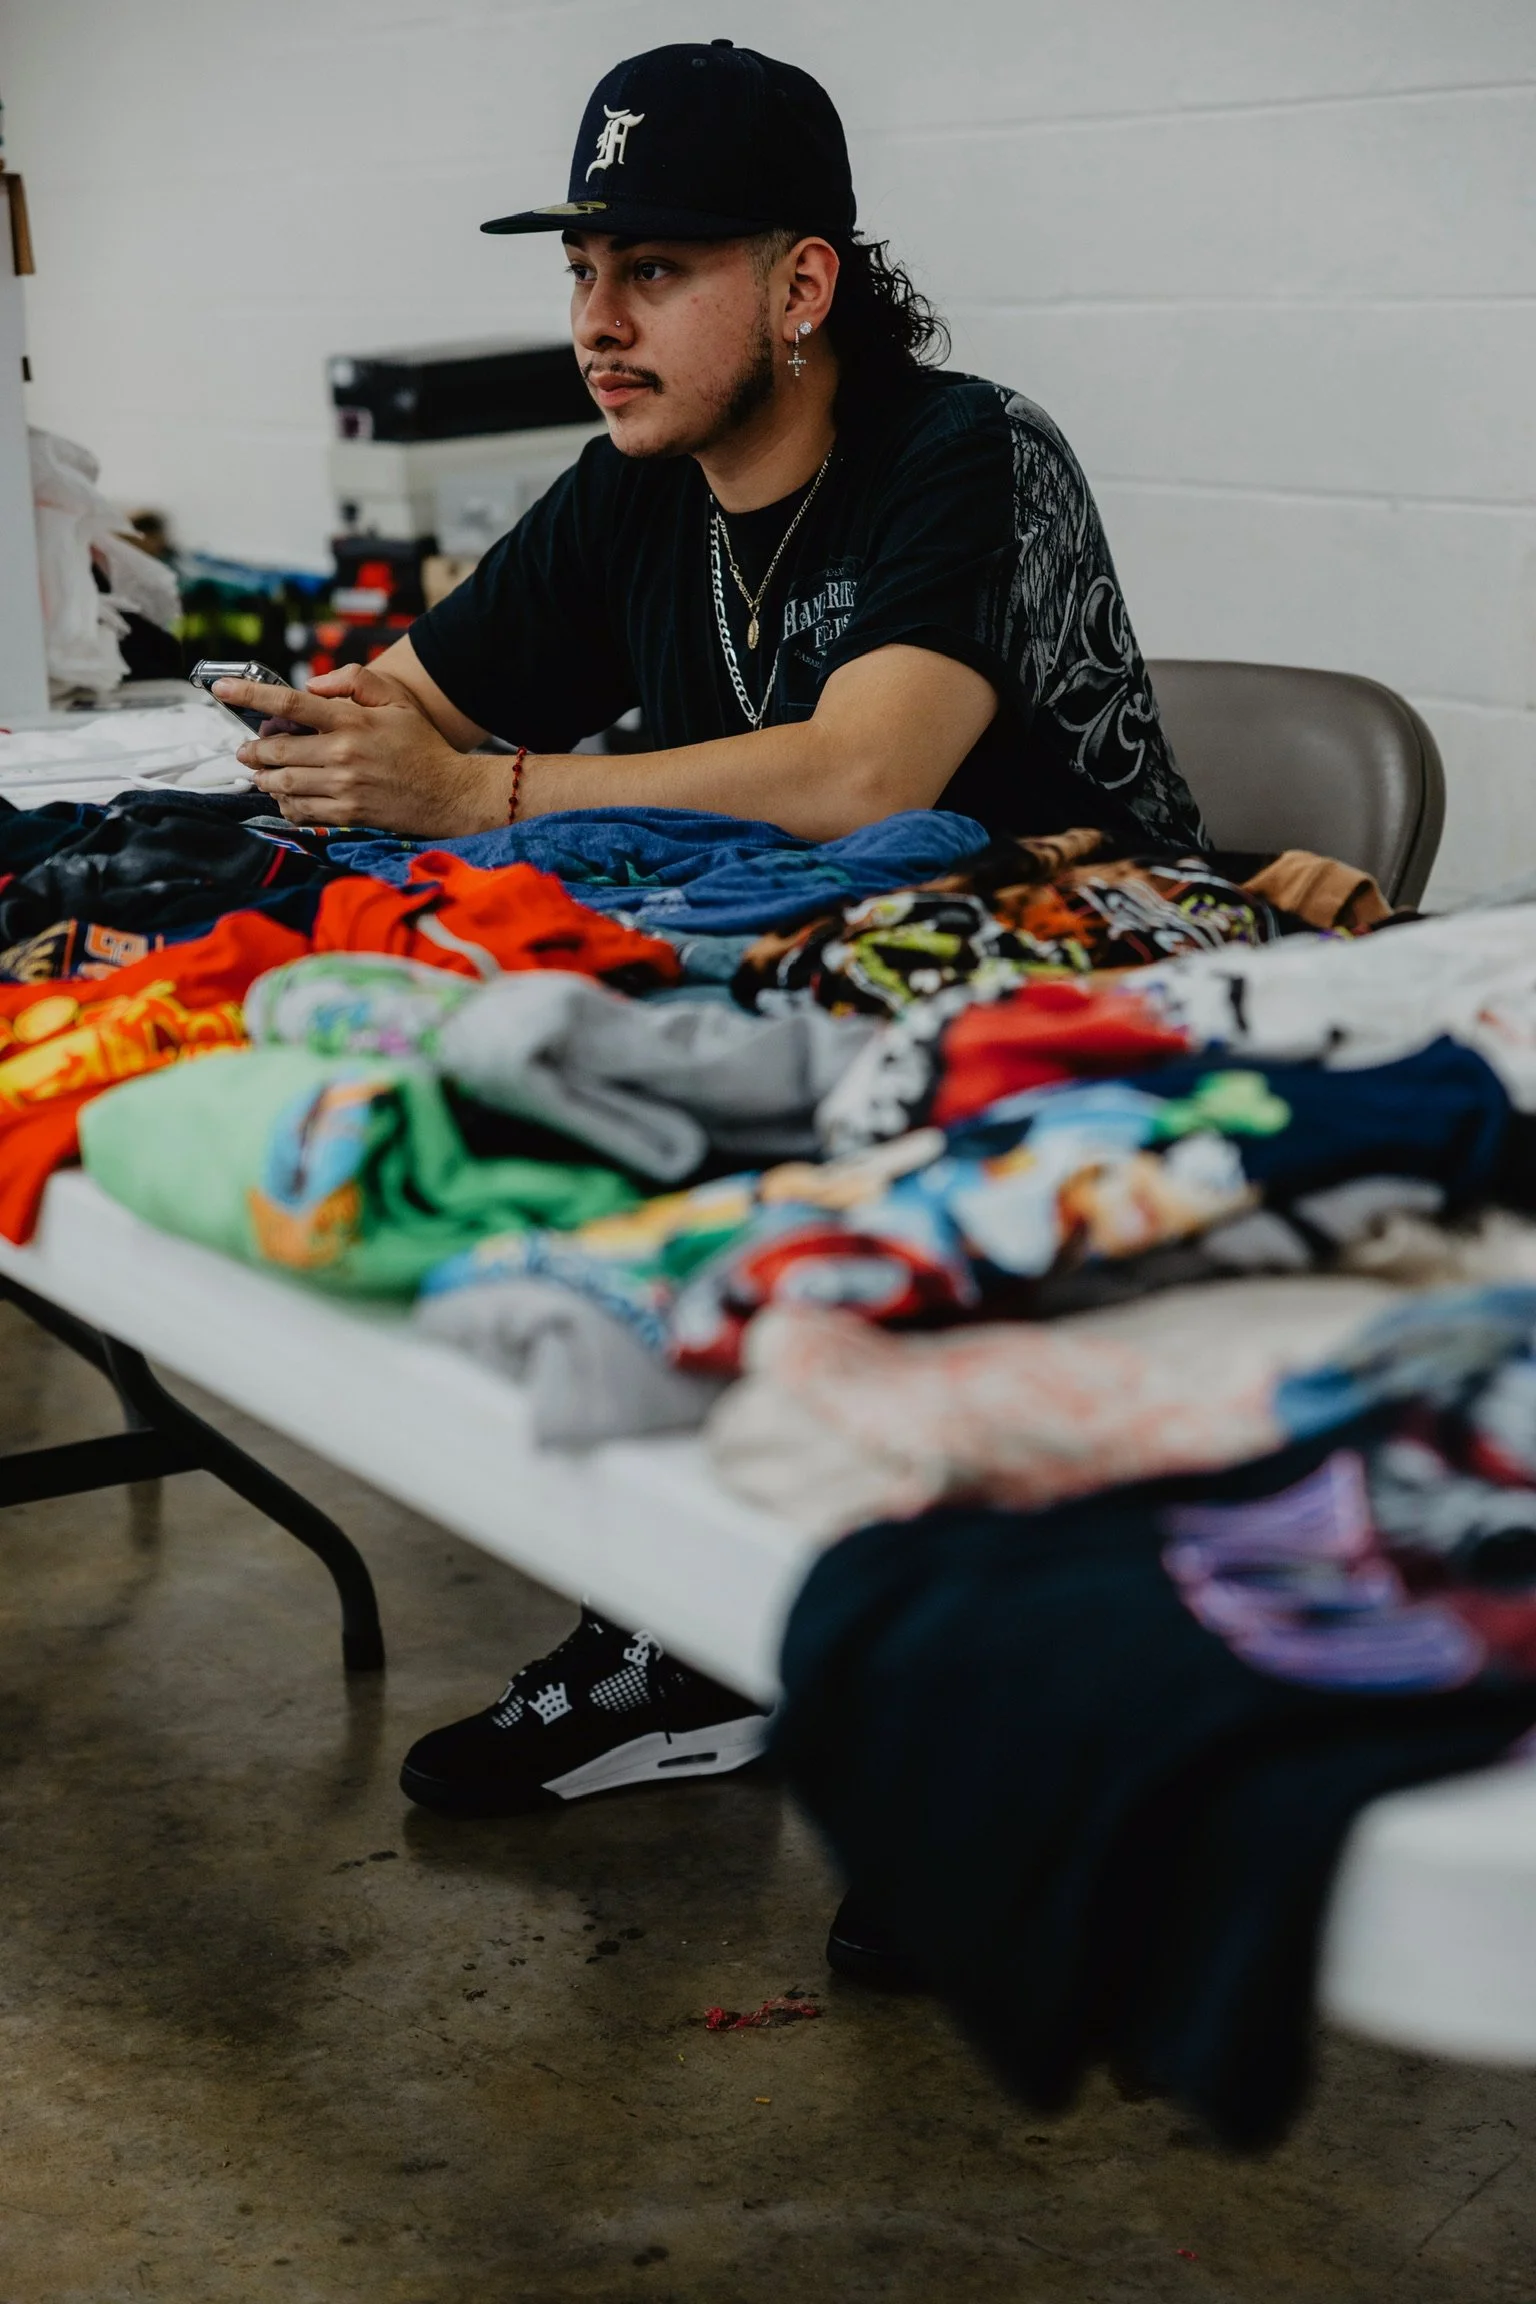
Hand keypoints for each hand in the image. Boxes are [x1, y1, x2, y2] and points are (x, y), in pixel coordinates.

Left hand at [218, 663, 513, 834]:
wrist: (449, 794)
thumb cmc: (421, 744)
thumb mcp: (395, 700)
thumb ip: (354, 681)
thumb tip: (314, 686)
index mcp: (351, 720)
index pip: (289, 704)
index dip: (249, 696)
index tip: (220, 690)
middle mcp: (342, 753)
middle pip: (274, 750)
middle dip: (252, 749)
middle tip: (247, 749)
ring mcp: (343, 787)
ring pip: (280, 783)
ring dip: (263, 777)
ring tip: (261, 773)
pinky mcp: (346, 813)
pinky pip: (298, 810)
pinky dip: (283, 803)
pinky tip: (286, 796)